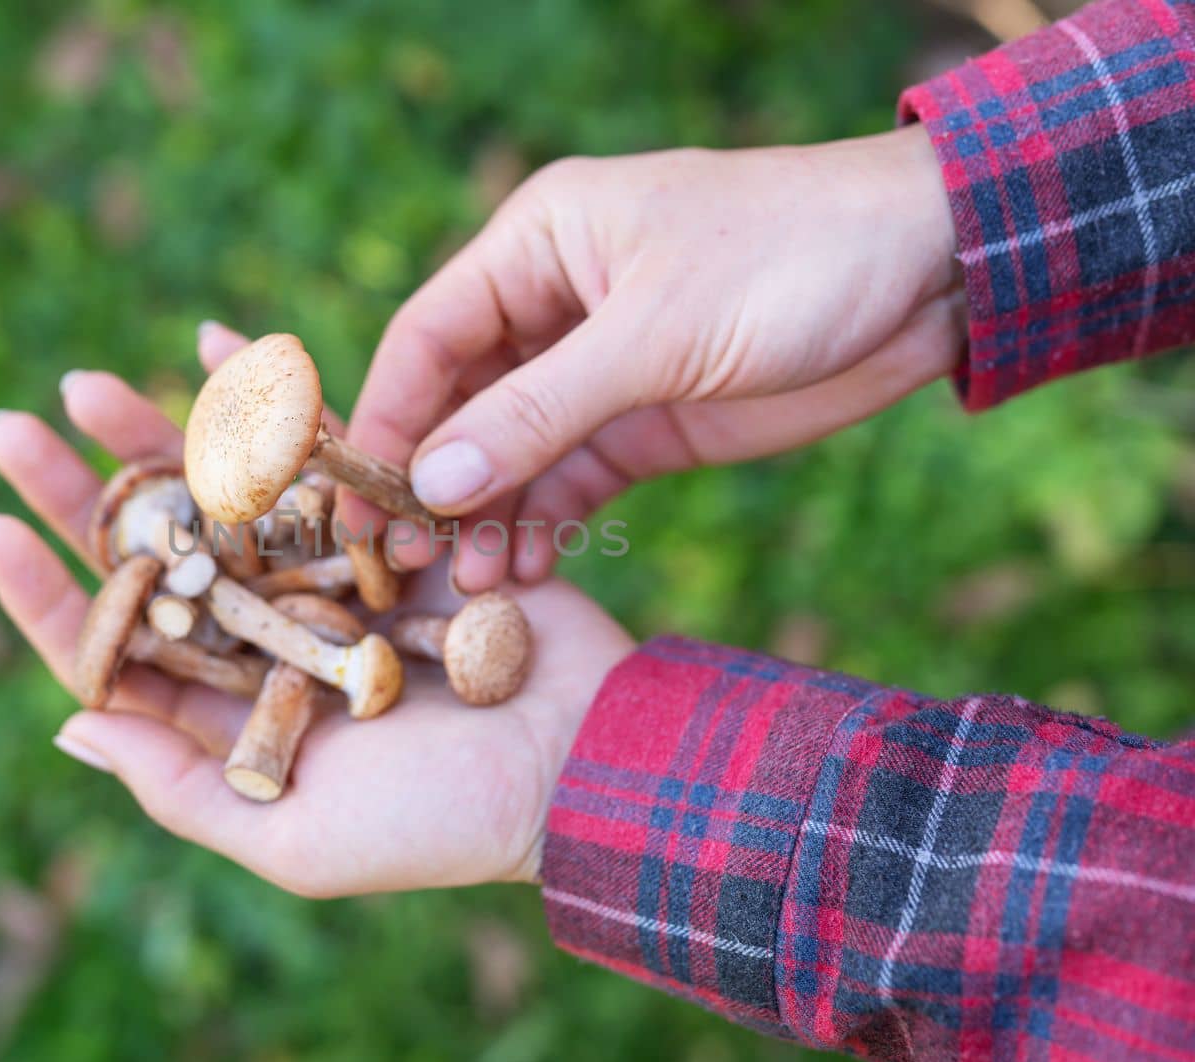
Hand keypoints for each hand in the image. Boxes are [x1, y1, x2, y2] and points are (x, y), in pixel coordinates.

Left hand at [0, 342, 634, 895]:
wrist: (581, 764)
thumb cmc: (443, 825)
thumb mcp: (297, 839)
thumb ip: (182, 785)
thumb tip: (66, 724)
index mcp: (232, 711)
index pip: (114, 649)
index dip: (45, 592)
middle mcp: (267, 639)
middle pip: (152, 557)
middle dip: (79, 494)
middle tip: (8, 427)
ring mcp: (325, 576)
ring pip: (219, 496)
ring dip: (153, 433)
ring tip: (82, 380)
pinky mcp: (393, 526)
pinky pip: (321, 454)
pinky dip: (273, 403)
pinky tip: (214, 345)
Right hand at [342, 125, 962, 589]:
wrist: (930, 274)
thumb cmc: (789, 260)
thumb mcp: (654, 334)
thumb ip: (538, 410)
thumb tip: (432, 482)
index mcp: (538, 246)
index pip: (429, 336)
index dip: (387, 420)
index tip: (361, 504)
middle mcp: (554, 305)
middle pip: (460, 402)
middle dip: (432, 483)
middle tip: (407, 563)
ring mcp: (601, 370)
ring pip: (512, 452)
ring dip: (487, 516)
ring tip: (469, 584)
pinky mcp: (649, 423)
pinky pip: (573, 479)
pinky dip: (546, 524)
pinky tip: (526, 573)